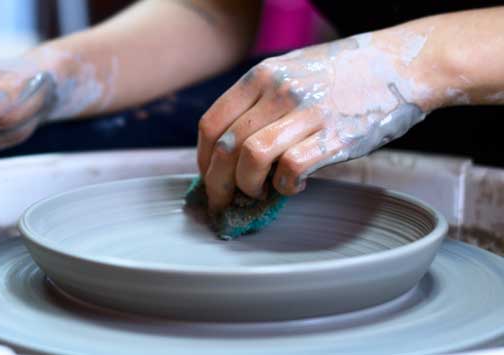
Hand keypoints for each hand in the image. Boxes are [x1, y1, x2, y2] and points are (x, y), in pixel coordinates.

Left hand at [197, 30, 435, 210]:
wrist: (403, 63)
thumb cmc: (344, 73)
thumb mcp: (291, 70)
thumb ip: (260, 100)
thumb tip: (231, 146)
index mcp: (262, 75)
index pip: (211, 123)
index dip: (202, 158)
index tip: (208, 176)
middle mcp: (278, 91)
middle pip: (225, 147)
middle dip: (217, 183)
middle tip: (223, 200)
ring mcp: (306, 112)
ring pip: (251, 158)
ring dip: (247, 186)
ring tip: (258, 193)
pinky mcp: (335, 136)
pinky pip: (291, 169)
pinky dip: (285, 187)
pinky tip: (293, 186)